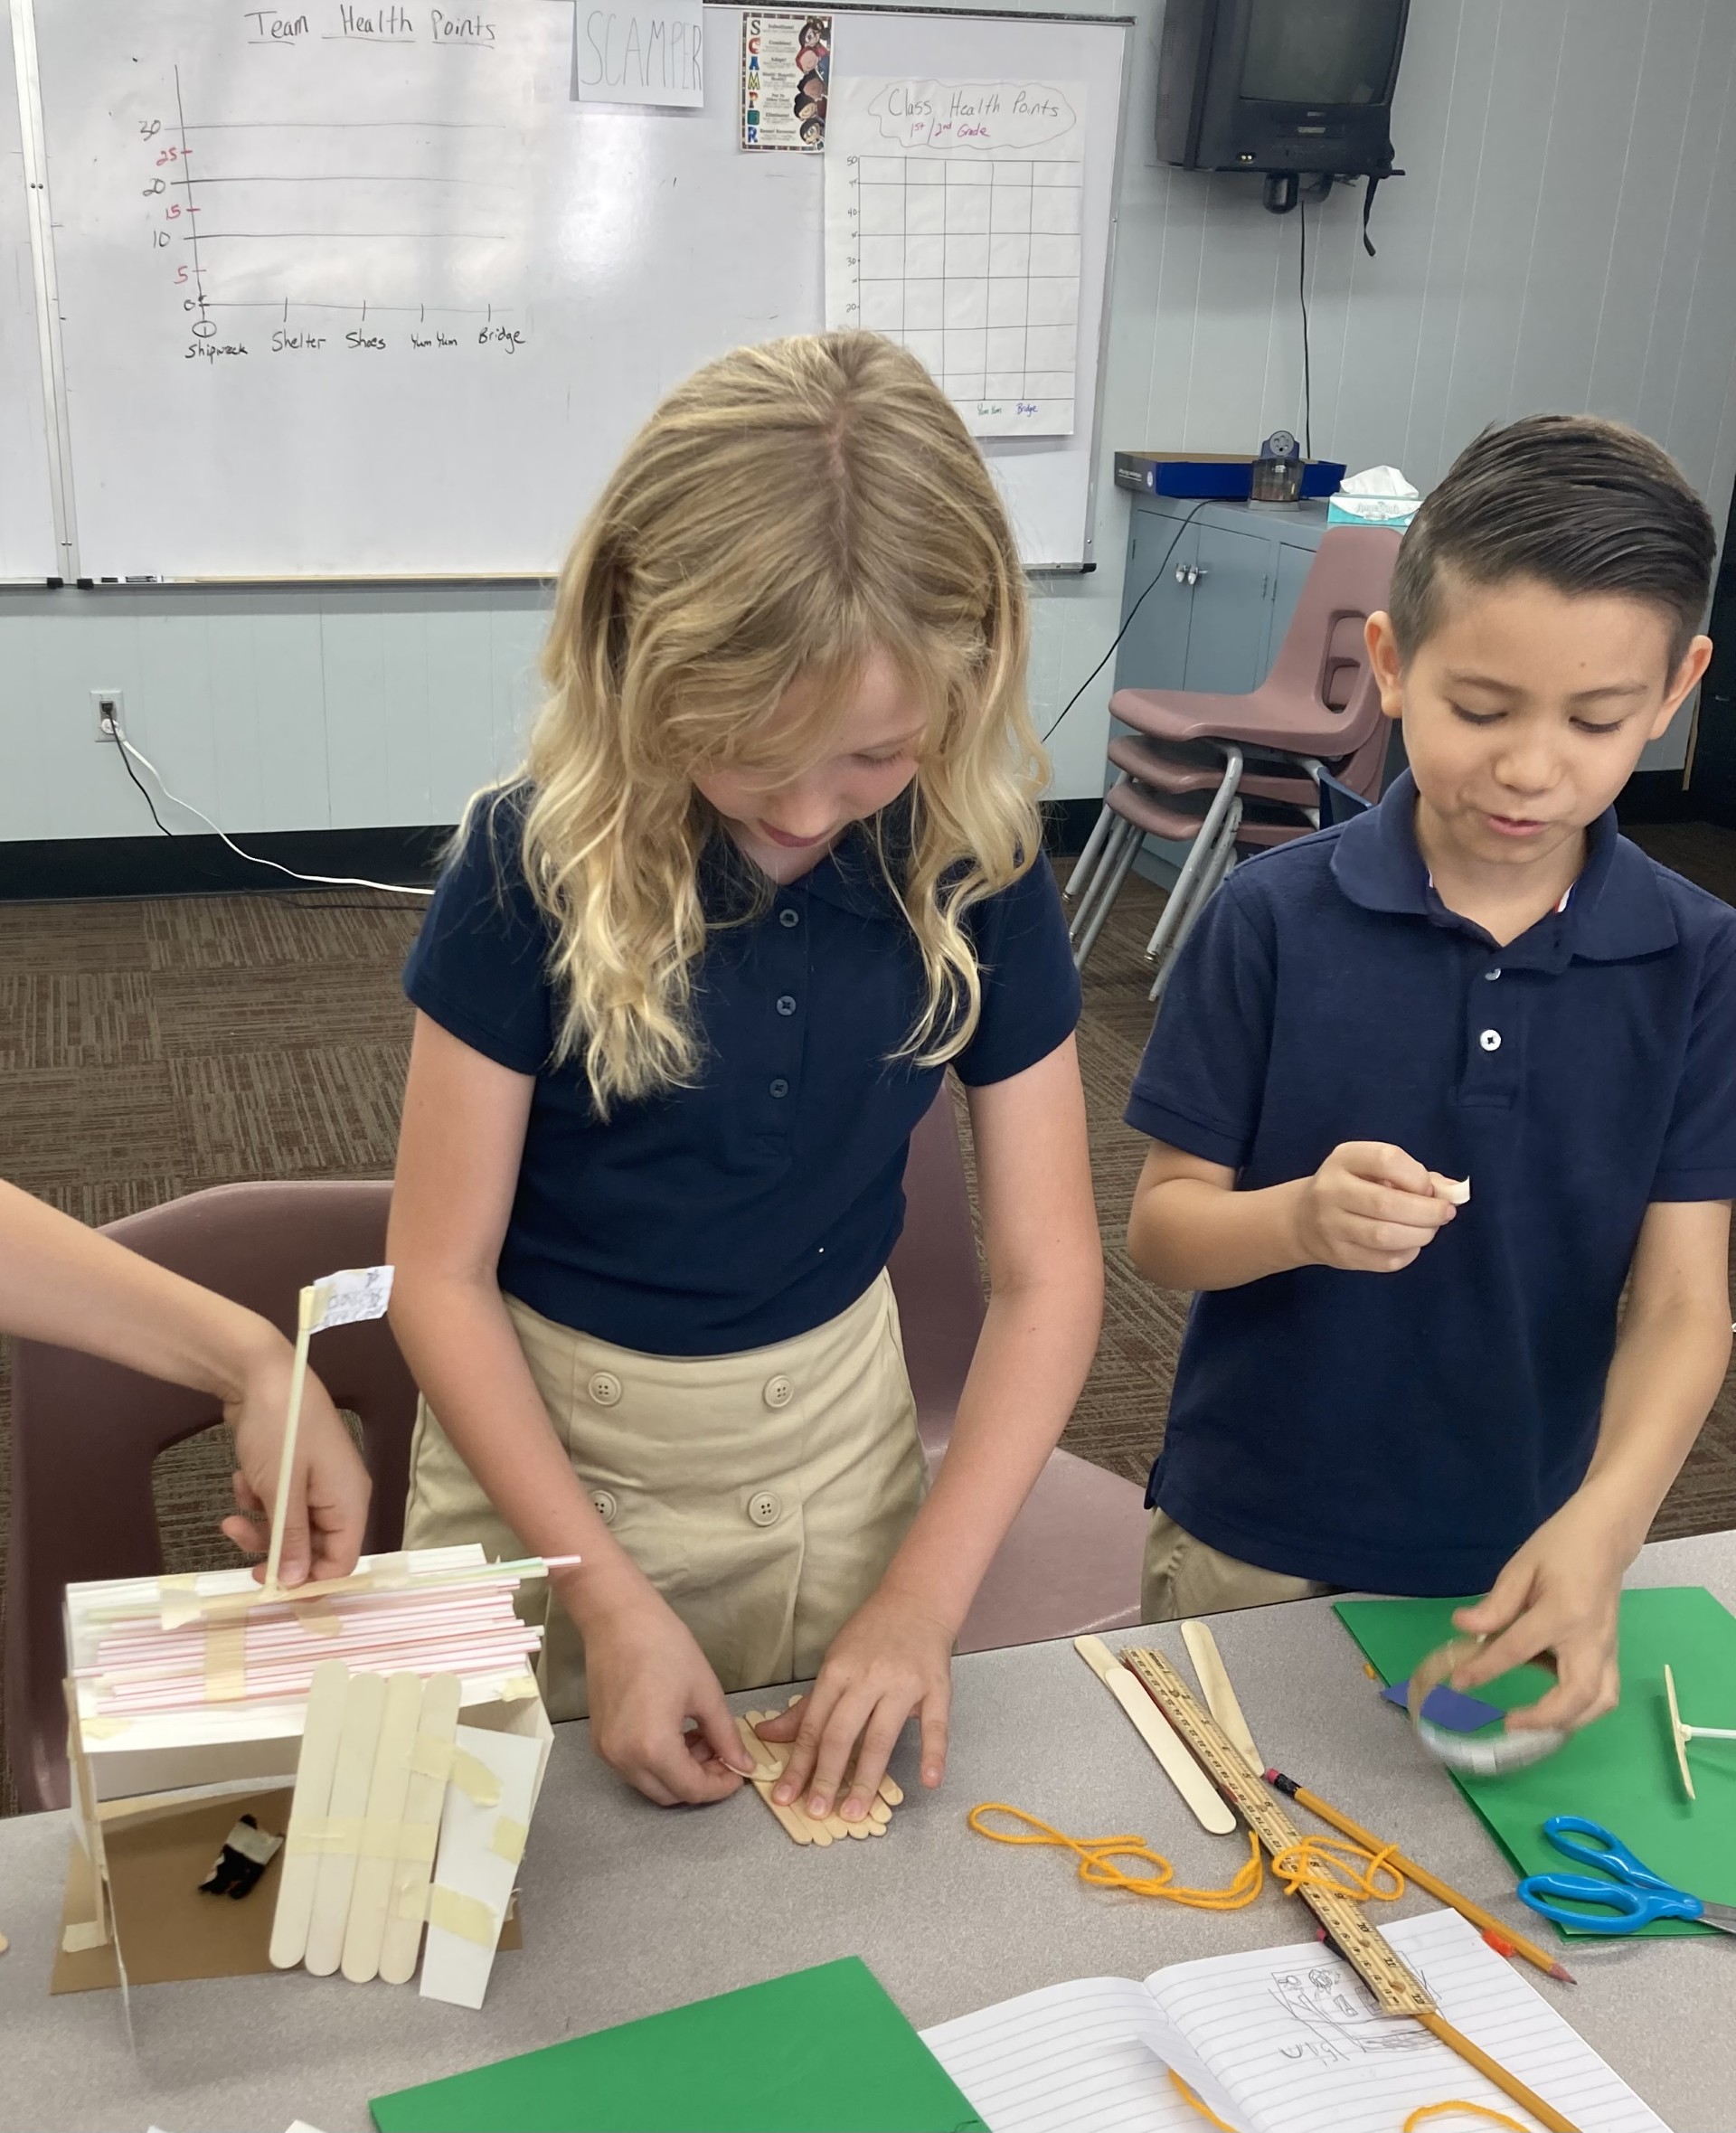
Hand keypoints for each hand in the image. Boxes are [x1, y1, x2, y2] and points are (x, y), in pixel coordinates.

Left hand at [224, 1351, 370, 1585]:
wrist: (262, 1375)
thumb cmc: (280, 1430)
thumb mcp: (282, 1490)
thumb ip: (291, 1540)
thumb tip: (297, 1585)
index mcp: (349, 1502)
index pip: (342, 1562)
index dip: (309, 1581)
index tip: (270, 1586)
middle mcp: (339, 1497)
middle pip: (314, 1548)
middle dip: (276, 1551)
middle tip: (242, 1554)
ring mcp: (317, 1483)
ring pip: (291, 1529)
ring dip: (260, 1527)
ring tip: (231, 1515)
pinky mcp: (295, 1473)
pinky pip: (279, 1505)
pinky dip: (258, 1501)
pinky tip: (241, 1482)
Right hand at [576, 1575, 756, 1806]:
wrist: (618, 1619)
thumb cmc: (666, 1648)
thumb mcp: (706, 1693)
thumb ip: (726, 1737)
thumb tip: (743, 1765)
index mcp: (653, 1748)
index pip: (692, 1789)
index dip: (720, 1786)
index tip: (739, 1772)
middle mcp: (624, 1759)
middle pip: (670, 1794)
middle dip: (700, 1781)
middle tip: (722, 1755)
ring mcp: (607, 1752)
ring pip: (650, 1783)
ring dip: (679, 1772)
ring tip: (700, 1739)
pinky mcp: (599, 1741)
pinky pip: (633, 1767)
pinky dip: (657, 1762)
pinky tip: (676, 1734)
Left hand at [754, 1584, 953, 1823]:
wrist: (917, 1600)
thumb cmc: (871, 1636)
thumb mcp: (834, 1663)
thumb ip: (805, 1706)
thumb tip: (764, 1736)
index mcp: (837, 1671)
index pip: (813, 1725)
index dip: (798, 1764)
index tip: (785, 1797)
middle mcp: (868, 1677)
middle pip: (842, 1733)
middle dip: (826, 1777)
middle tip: (816, 1813)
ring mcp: (904, 1683)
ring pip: (882, 1736)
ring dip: (866, 1777)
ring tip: (854, 1812)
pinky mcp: (937, 1687)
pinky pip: (936, 1725)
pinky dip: (934, 1753)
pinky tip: (929, 1781)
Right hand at [1291, 1142, 1459, 1273]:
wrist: (1303, 1218)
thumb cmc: (1354, 1186)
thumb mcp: (1375, 1169)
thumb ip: (1417, 1176)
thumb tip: (1456, 1191)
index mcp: (1344, 1159)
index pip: (1387, 1160)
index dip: (1417, 1177)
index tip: (1428, 1188)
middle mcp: (1331, 1190)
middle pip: (1387, 1204)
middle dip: (1427, 1212)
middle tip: (1444, 1214)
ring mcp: (1331, 1225)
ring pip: (1385, 1236)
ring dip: (1419, 1235)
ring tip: (1428, 1230)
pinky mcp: (1338, 1255)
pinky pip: (1382, 1260)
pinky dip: (1407, 1254)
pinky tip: (1410, 1245)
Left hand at [1449, 1494, 1633, 1732]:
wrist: (1605, 1538)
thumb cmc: (1559, 1548)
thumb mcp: (1521, 1567)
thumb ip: (1496, 1604)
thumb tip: (1463, 1627)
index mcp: (1562, 1612)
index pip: (1517, 1649)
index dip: (1484, 1669)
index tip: (1459, 1682)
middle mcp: (1591, 1638)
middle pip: (1577, 1694)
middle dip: (1543, 1718)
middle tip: (1508, 1723)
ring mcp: (1608, 1648)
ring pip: (1600, 1702)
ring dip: (1569, 1721)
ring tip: (1533, 1722)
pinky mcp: (1613, 1652)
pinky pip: (1605, 1692)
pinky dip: (1583, 1709)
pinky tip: (1554, 1704)